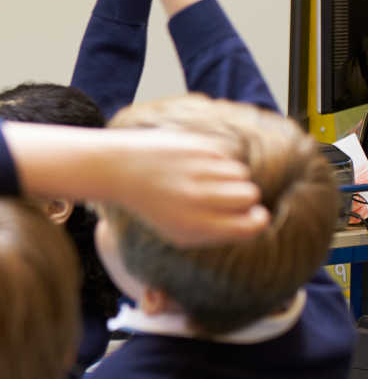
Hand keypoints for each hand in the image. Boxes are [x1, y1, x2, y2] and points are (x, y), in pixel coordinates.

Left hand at [104, 129, 267, 244]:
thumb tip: (259, 220)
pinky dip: (215, 159)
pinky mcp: (196, 145)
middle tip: (222, 194)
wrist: (120, 170)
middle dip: (243, 196)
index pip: (249, 225)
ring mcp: (197, 169)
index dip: (256, 219)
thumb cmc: (155, 204)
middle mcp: (197, 197)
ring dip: (228, 176)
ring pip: (241, 172)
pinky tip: (191, 163)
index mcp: (194, 224)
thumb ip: (219, 232)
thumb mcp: (179, 231)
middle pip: (250, 195)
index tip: (253, 215)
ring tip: (201, 178)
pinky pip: (226, 154)